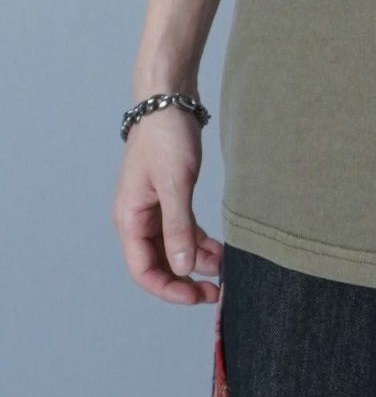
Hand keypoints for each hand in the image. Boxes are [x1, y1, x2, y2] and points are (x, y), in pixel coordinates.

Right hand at [112, 106, 222, 303]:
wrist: (170, 99)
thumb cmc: (167, 136)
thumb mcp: (175, 183)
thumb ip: (178, 227)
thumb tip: (183, 268)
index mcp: (130, 219)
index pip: (144, 270)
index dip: (169, 289)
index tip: (197, 297)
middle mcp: (138, 219)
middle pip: (158, 263)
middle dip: (185, 280)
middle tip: (216, 292)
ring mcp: (153, 208)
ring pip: (173, 248)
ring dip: (196, 261)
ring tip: (224, 271)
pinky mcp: (170, 196)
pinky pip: (182, 229)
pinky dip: (198, 241)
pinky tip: (219, 249)